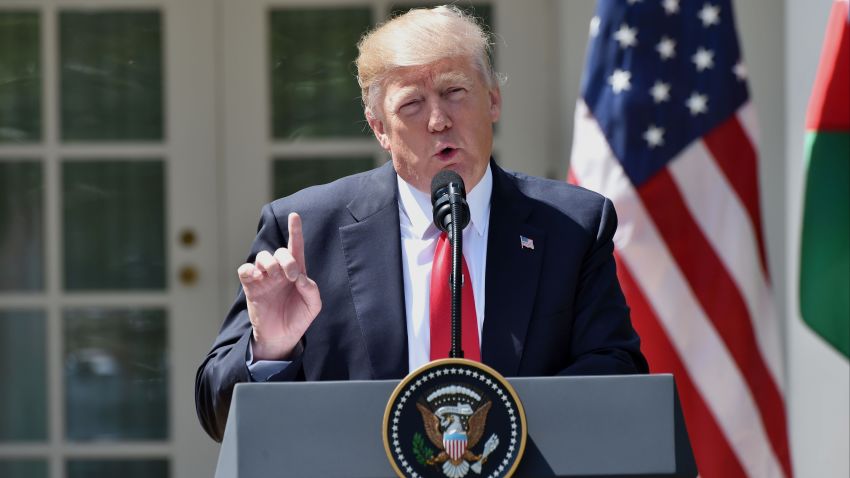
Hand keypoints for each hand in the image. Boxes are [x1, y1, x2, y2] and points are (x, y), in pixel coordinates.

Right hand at [237, 212, 321, 359]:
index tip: (295, 215)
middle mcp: (280, 272)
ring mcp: (265, 278)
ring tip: (273, 276)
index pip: (296, 247)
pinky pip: (244, 271)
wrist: (281, 338)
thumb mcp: (313, 306)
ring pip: (262, 257)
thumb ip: (312, 290)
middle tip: (292, 275)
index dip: (295, 231)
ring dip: (269, 263)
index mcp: (297, 272)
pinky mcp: (251, 287)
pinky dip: (248, 269)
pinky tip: (256, 276)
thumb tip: (301, 277)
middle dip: (287, 259)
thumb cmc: (298, 318)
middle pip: (280, 252)